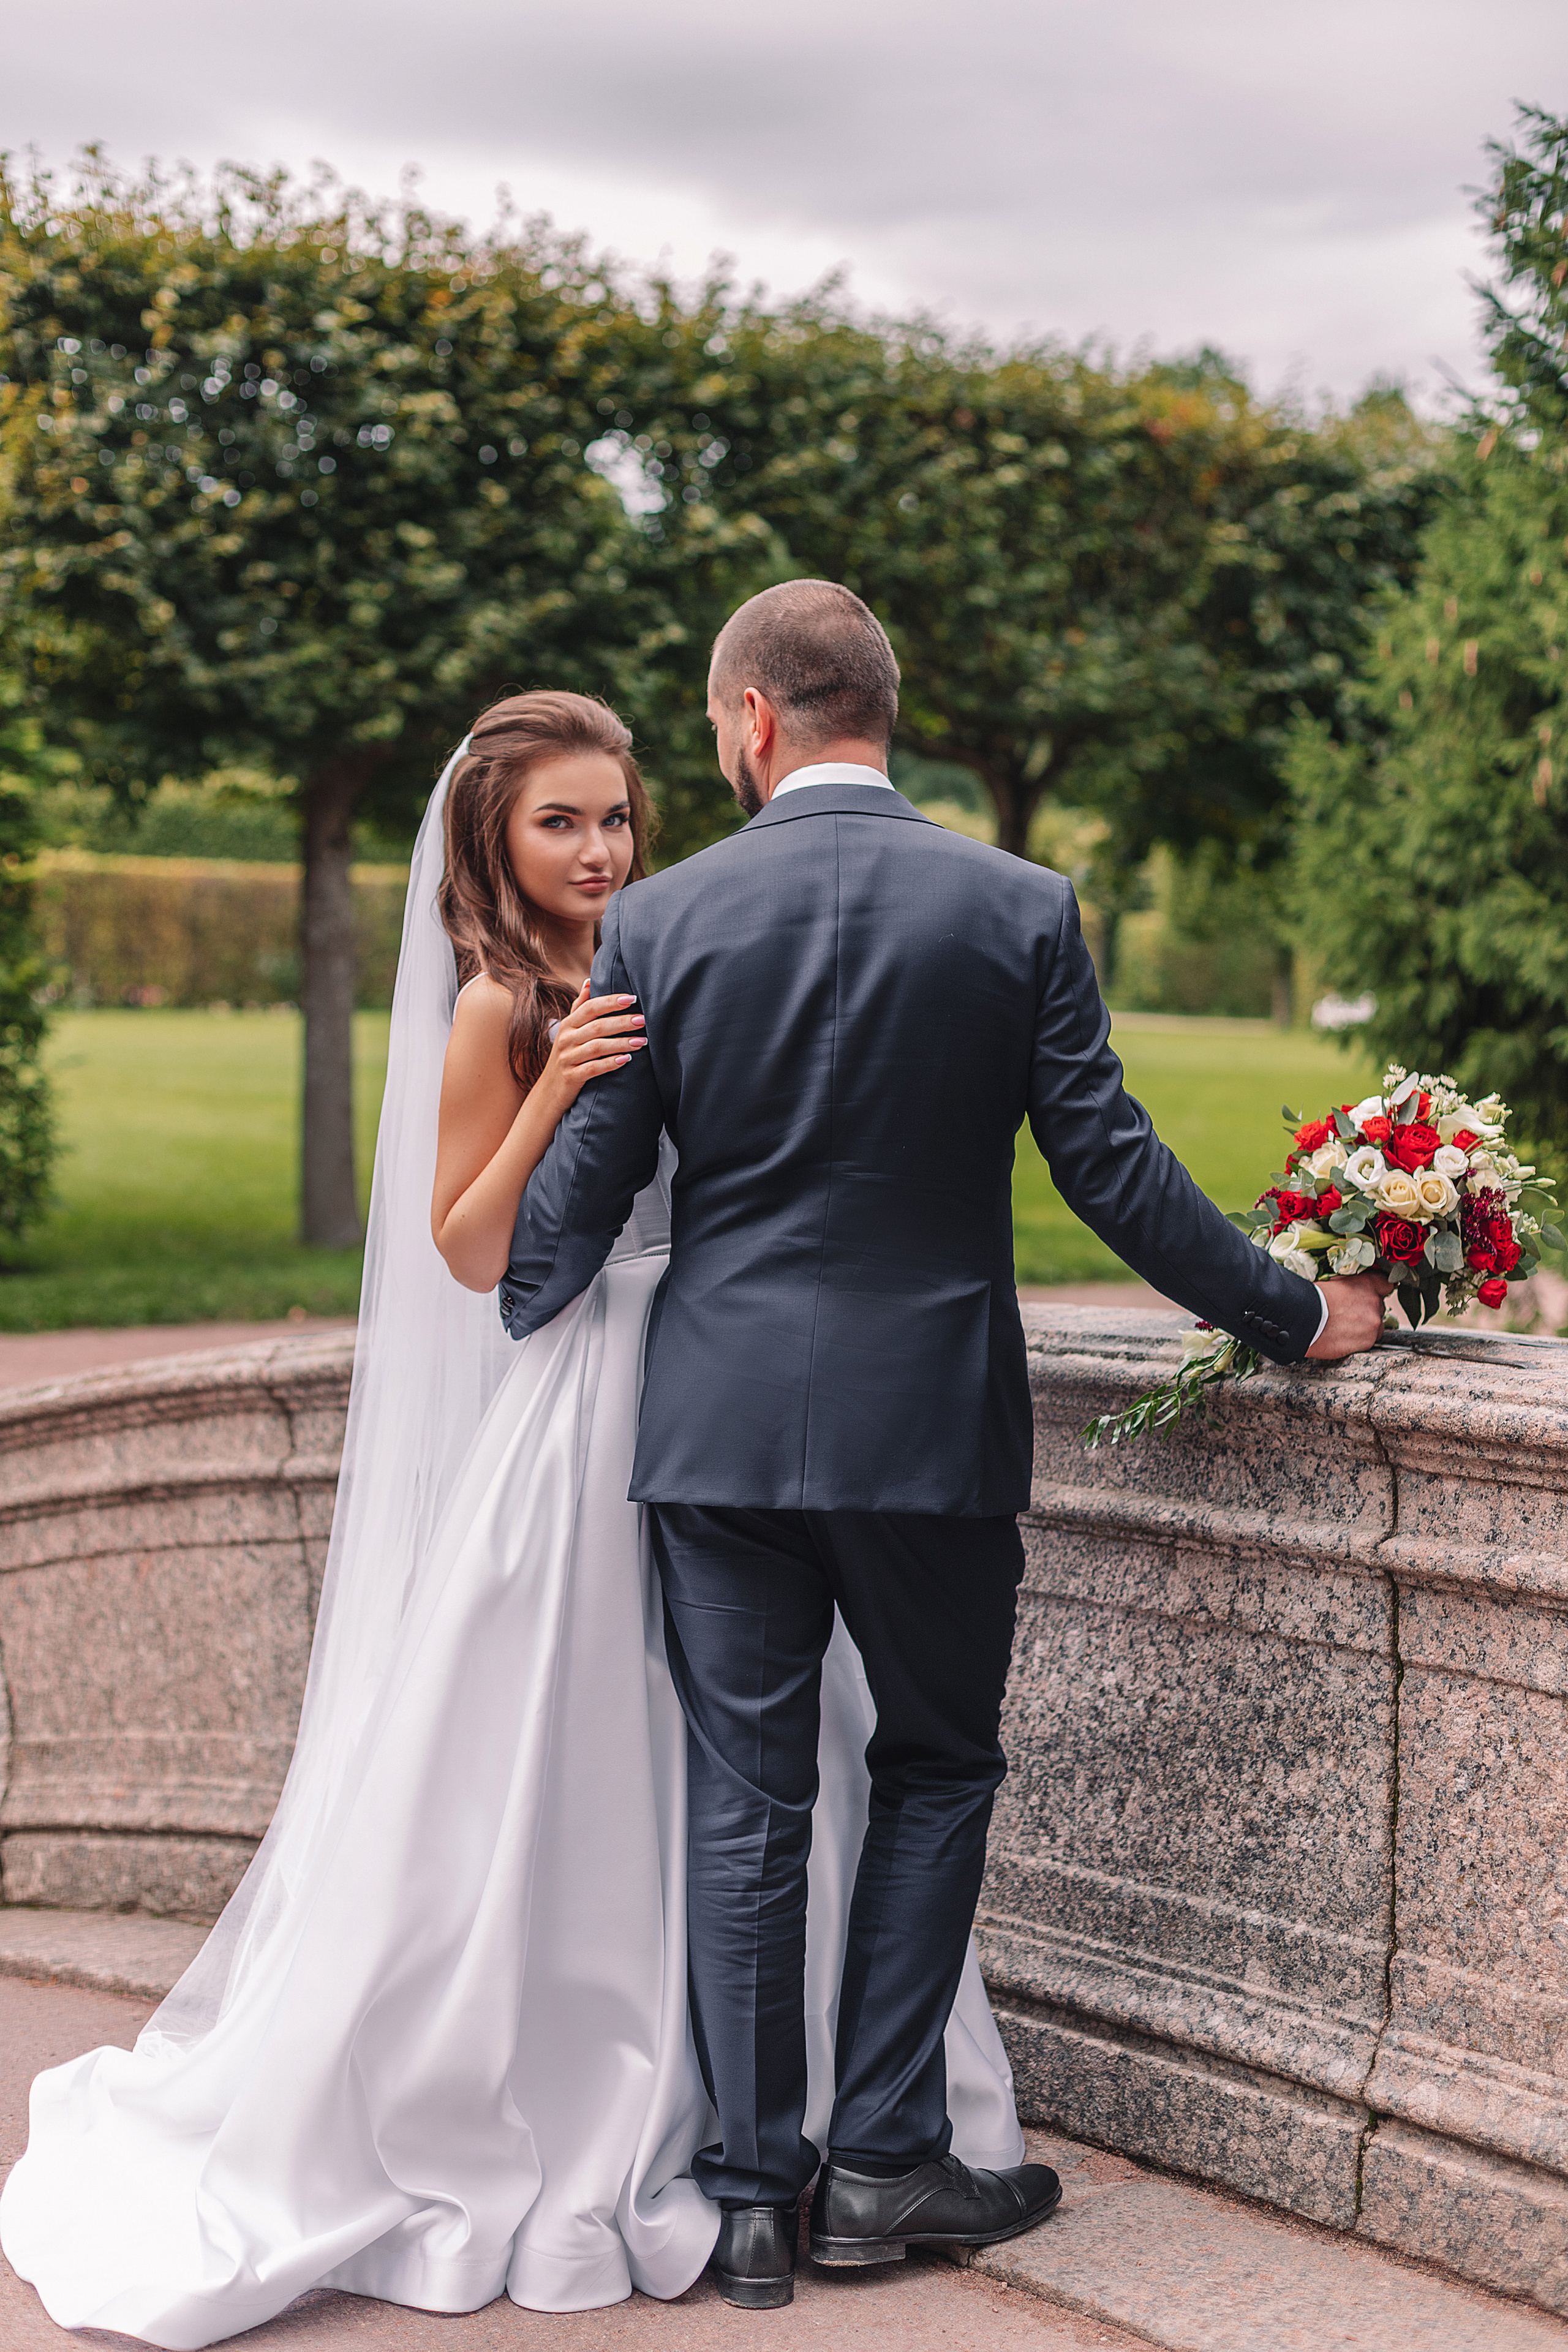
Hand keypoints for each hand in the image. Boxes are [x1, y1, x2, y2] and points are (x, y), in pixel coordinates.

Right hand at [543, 980, 645, 1107]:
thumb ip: (579, 1007)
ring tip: (642, 1041)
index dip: (611, 1001)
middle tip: (643, 1020)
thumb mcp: (569, 1031)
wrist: (549, 1092)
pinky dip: (610, 1063)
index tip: (632, 998)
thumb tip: (589, 981)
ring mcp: (567, 1058)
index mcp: (568, 1024)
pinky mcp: (571, 1077)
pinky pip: (593, 1068)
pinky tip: (626, 1059)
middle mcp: (566, 1039)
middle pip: (597, 1026)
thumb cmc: (567, 1056)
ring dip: (621, 1043)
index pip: (590, 1007)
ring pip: (597, 1047)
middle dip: (622, 1022)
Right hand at [1304, 1272, 1394, 1360]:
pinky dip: (1358, 1340)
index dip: (1378, 1291)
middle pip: (1379, 1308)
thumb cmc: (1313, 1300)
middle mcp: (1375, 1303)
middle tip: (1349, 1315)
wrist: (1305, 1320)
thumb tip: (1354, 1289)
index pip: (1385, 1285)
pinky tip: (1342, 1337)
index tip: (1372, 1295)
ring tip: (1344, 1328)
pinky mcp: (1368, 1341)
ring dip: (1364, 1327)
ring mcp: (1373, 1323)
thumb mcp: (1334, 1283)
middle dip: (1367, 1311)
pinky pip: (1368, 1341)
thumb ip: (1352, 1286)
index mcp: (1367, 1284)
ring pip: (1375, 1326)